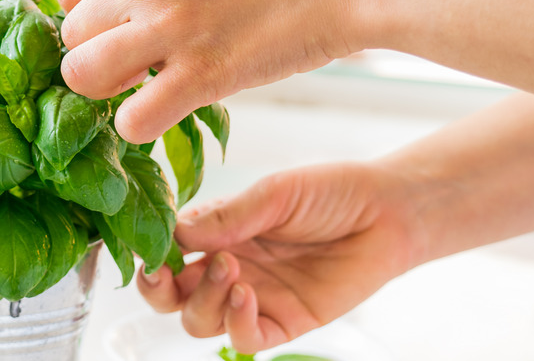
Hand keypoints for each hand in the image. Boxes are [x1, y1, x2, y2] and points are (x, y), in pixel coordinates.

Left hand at [56, 0, 374, 142]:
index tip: (118, 30)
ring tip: (142, 87)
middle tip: (137, 61)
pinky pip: (132, 120)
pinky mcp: (204, 75)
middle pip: (72, 36)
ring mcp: (171, 27)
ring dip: (105, 90)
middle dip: (99, 53)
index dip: (91, 17)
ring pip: (82, 76)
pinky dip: (140, 126)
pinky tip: (166, 113)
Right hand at [136, 163, 425, 352]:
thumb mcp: (275, 193)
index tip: (146, 247)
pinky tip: (245, 296)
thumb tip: (175, 231)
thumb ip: (227, 215)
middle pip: (172, 296)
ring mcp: (255, 297)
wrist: (387, 212)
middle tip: (166, 271)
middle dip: (159, 289)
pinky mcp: (285, 322)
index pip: (168, 250)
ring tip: (230, 269)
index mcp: (220, 231)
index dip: (151, 253)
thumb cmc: (330, 192)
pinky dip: (235, 324)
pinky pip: (244, 339)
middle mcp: (229, 266)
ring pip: (200, 321)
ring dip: (203, 300)